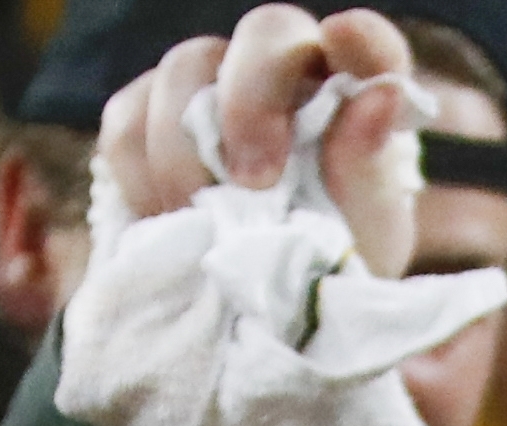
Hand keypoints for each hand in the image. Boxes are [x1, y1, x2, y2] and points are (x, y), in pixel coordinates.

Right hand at [102, 3, 421, 270]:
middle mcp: (284, 73)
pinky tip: (165, 218)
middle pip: (264, 34)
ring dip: (187, 147)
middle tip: (253, 182)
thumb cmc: (329, 263)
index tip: (346, 42)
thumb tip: (379, 97)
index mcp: (353, 95)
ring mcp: (210, 87)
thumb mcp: (363, 234)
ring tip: (202, 217)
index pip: (369, 47)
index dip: (361, 39)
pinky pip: (127, 121)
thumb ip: (367, 168)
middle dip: (251, 101)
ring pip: (183, 68)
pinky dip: (140, 172)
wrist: (262, 310)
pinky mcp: (147, 117)